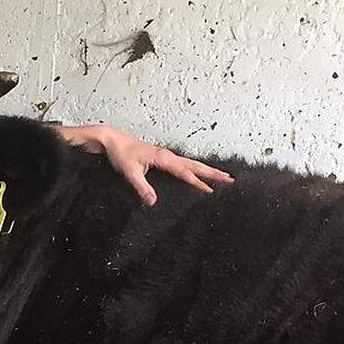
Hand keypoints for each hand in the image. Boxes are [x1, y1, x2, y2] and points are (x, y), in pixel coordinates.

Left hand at [54, 124, 233, 205]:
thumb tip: (153, 202)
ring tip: (222, 177)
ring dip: (207, 171)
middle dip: (212, 174)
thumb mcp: (129, 172)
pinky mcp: (163, 159)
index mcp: (163, 158)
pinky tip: (199, 175)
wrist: (113, 140)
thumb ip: (142, 187)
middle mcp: (168, 156)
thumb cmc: (121, 154)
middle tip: (230, 180)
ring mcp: (167, 156)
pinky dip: (195, 169)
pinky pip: (184, 165)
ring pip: (191, 164)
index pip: (185, 172)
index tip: (212, 190)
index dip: (198, 182)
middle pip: (195, 166)